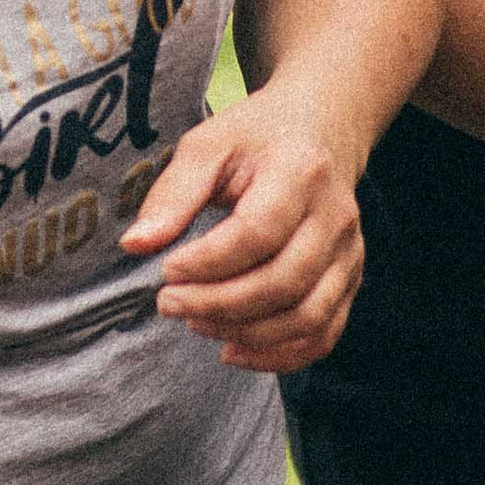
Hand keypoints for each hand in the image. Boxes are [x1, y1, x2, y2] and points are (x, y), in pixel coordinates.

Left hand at [121, 93, 364, 370]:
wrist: (321, 129)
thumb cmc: (256, 137)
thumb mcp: (208, 146)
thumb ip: (172, 194)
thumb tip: (135, 245)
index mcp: (300, 172)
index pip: (257, 233)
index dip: (208, 262)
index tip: (165, 270)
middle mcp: (335, 216)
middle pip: (284, 282)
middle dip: (218, 304)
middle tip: (168, 303)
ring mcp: (348, 252)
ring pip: (307, 316)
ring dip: (245, 334)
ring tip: (195, 323)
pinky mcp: (349, 279)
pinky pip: (323, 333)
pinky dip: (279, 355)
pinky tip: (233, 350)